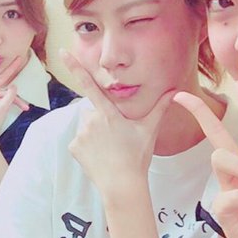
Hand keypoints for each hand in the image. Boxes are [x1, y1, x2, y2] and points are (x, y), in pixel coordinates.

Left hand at [0, 53, 28, 141]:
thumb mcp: (3, 106)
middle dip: (11, 68)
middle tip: (19, 58)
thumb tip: (15, 86)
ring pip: (4, 89)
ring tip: (24, 97)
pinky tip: (24, 107)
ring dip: (15, 94)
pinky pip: (5, 98)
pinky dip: (13, 102)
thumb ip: (10, 94)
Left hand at [61, 49, 173, 198]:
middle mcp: (91, 120)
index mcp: (108, 113)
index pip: (89, 84)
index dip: (75, 67)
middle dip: (100, 119)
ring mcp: (81, 134)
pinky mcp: (74, 147)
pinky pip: (78, 141)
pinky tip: (99, 156)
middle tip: (115, 137)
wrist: (122, 185)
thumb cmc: (137, 157)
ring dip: (94, 133)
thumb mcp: (149, 131)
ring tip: (108, 149)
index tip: (62, 52)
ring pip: (85, 126)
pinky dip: (86, 147)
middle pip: (92, 111)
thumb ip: (160, 108)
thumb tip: (175, 92)